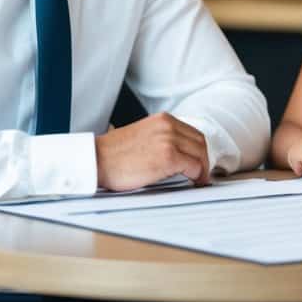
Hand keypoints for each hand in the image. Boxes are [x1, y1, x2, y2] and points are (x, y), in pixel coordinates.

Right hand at [95, 112, 210, 191]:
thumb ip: (161, 137)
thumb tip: (179, 152)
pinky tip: (194, 182)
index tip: (199, 160)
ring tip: (199, 179)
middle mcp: (168, 126)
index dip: (199, 148)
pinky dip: (197, 175)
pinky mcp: (167, 157)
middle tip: (202, 172)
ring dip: (203, 168)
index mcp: (162, 119)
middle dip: (204, 158)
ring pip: (200, 154)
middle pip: (200, 141)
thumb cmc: (114, 153)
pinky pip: (193, 166)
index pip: (192, 132)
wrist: (97, 159)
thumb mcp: (143, 134)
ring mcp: (169, 140)